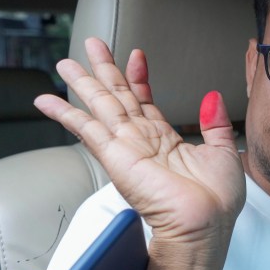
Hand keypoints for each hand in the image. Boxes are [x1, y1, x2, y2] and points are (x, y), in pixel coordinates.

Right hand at [34, 38, 246, 245]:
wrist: (205, 224)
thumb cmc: (216, 201)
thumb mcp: (222, 153)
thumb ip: (214, 124)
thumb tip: (213, 98)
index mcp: (165, 141)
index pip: (146, 101)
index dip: (139, 76)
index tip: (136, 54)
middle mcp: (143, 142)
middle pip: (118, 97)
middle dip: (105, 70)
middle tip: (92, 45)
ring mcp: (127, 149)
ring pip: (100, 106)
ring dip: (83, 83)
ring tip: (66, 61)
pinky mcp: (115, 157)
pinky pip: (86, 130)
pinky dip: (65, 113)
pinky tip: (47, 101)